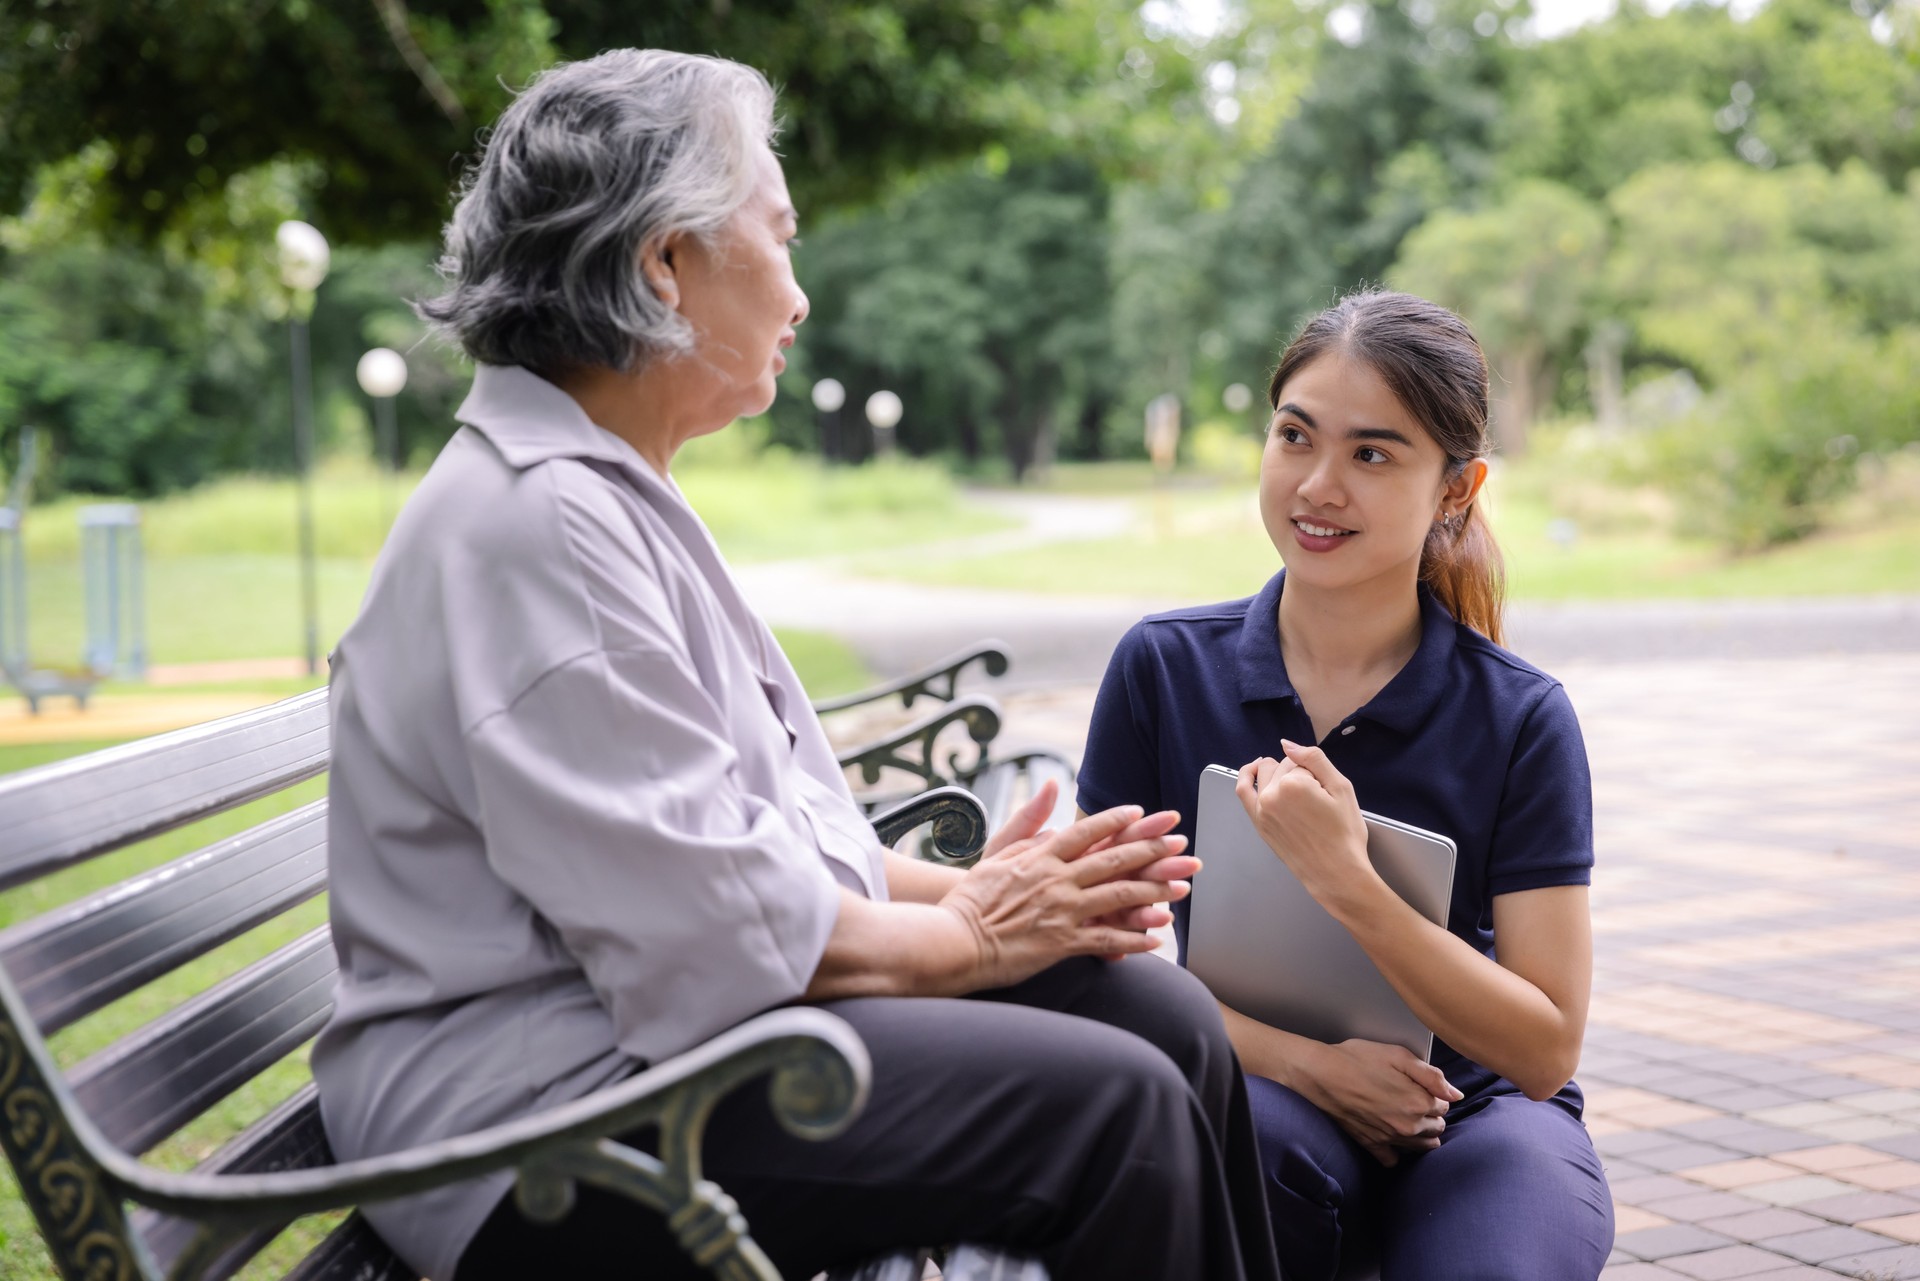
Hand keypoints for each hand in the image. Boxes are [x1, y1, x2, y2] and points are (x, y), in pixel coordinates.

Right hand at [986, 783, 1193, 946]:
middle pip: (1113, 860)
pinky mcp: (1061, 943)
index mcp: (1040, 856)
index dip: (1117, 821)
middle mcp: (1056, 879)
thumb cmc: (971, 900)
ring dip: (1154, 892)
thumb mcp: (996, 852)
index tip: (1144, 813)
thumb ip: (1027, 821)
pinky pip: (1106, 941)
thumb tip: (1050, 787)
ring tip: (1182, 888)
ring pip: (1118, 897)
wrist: (952, 940)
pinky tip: (1157, 940)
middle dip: (1153, 851)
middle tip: (1182, 845)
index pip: (1086, 832)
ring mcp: (1061, 911)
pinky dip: (1133, 940)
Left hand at [1236, 742, 1373, 907]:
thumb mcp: (1341, 788)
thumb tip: (1288, 744)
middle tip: (1315, 796)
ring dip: (1277, 772)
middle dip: (1298, 773)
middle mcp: (1272, 795)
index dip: (1317, 774)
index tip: (1325, 792)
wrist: (1336, 872)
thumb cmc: (1344, 835)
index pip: (1302, 761)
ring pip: (1264, 773)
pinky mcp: (1258, 822)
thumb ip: (1314, 758)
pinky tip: (1254, 770)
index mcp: (1294, 784)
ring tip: (1293, 783)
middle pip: (1283, 766)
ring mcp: (1262, 810)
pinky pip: (1243, 791)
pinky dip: (1246, 776)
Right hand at [1296, 1039, 1463, 1167]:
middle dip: (1431, 1115)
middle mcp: (1408, 1126)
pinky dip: (1397, 1151)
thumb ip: (1432, 1075)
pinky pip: (1394, 1160)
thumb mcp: (1398, 1055)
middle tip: (1413, 1098)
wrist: (1320, 1074)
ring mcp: (1390, 1139)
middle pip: (1437, 1127)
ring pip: (1422, 1146)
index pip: (1445, 1105)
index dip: (1435, 1093)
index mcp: (1419, 1102)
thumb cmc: (1357, 1059)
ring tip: (1407, 1116)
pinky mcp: (1372, 1146)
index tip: (1421, 1085)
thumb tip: (1455, 1094)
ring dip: (1421, 1134)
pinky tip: (1392, 1135)